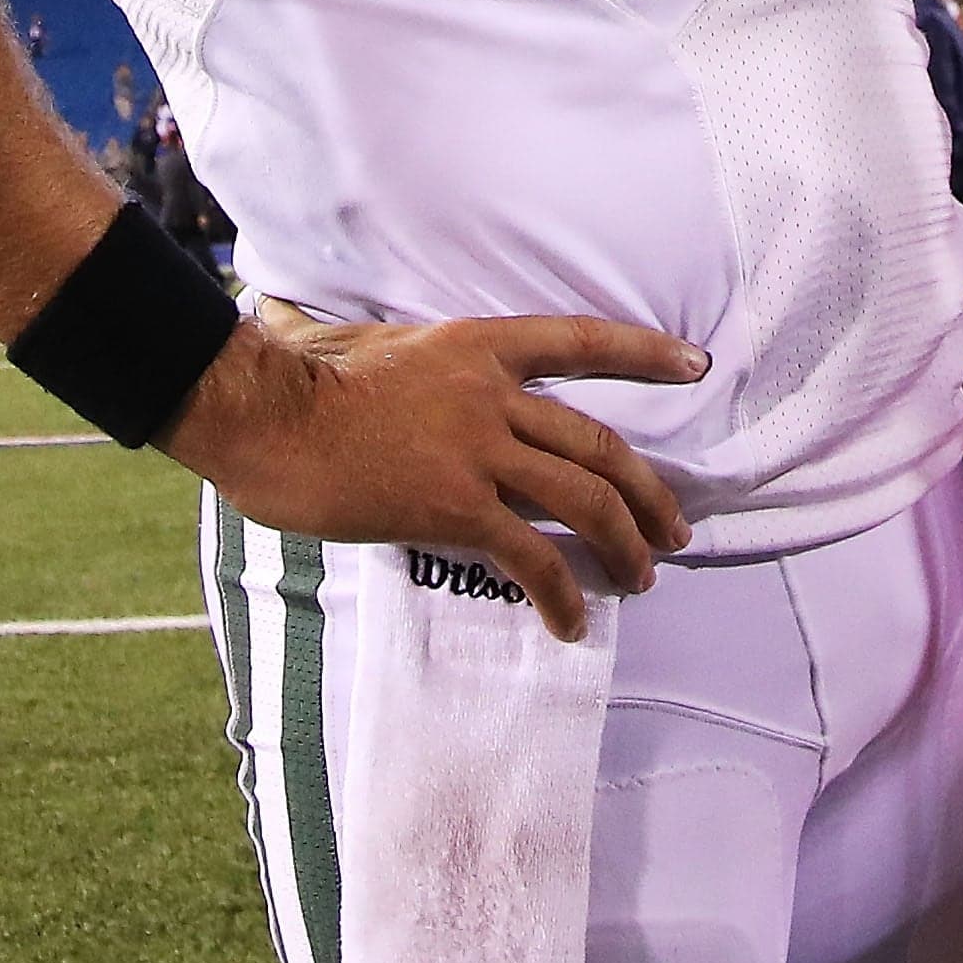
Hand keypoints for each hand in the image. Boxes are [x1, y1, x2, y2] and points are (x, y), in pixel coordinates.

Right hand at [159, 303, 709, 640]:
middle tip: (673, 530)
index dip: (645, 354)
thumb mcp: (383, 346)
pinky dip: (560, 592)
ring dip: (623, 544)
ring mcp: (477, 449)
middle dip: (647, 492)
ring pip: (582, 498)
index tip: (695, 366)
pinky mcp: (453, 505)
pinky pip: (529, 555)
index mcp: (479, 346)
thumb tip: (443, 384)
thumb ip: (432, 370)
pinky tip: (571, 621)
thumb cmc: (306, 383)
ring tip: (641, 579)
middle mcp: (492, 393)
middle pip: (598, 443)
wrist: (267, 416)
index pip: (582, 342)